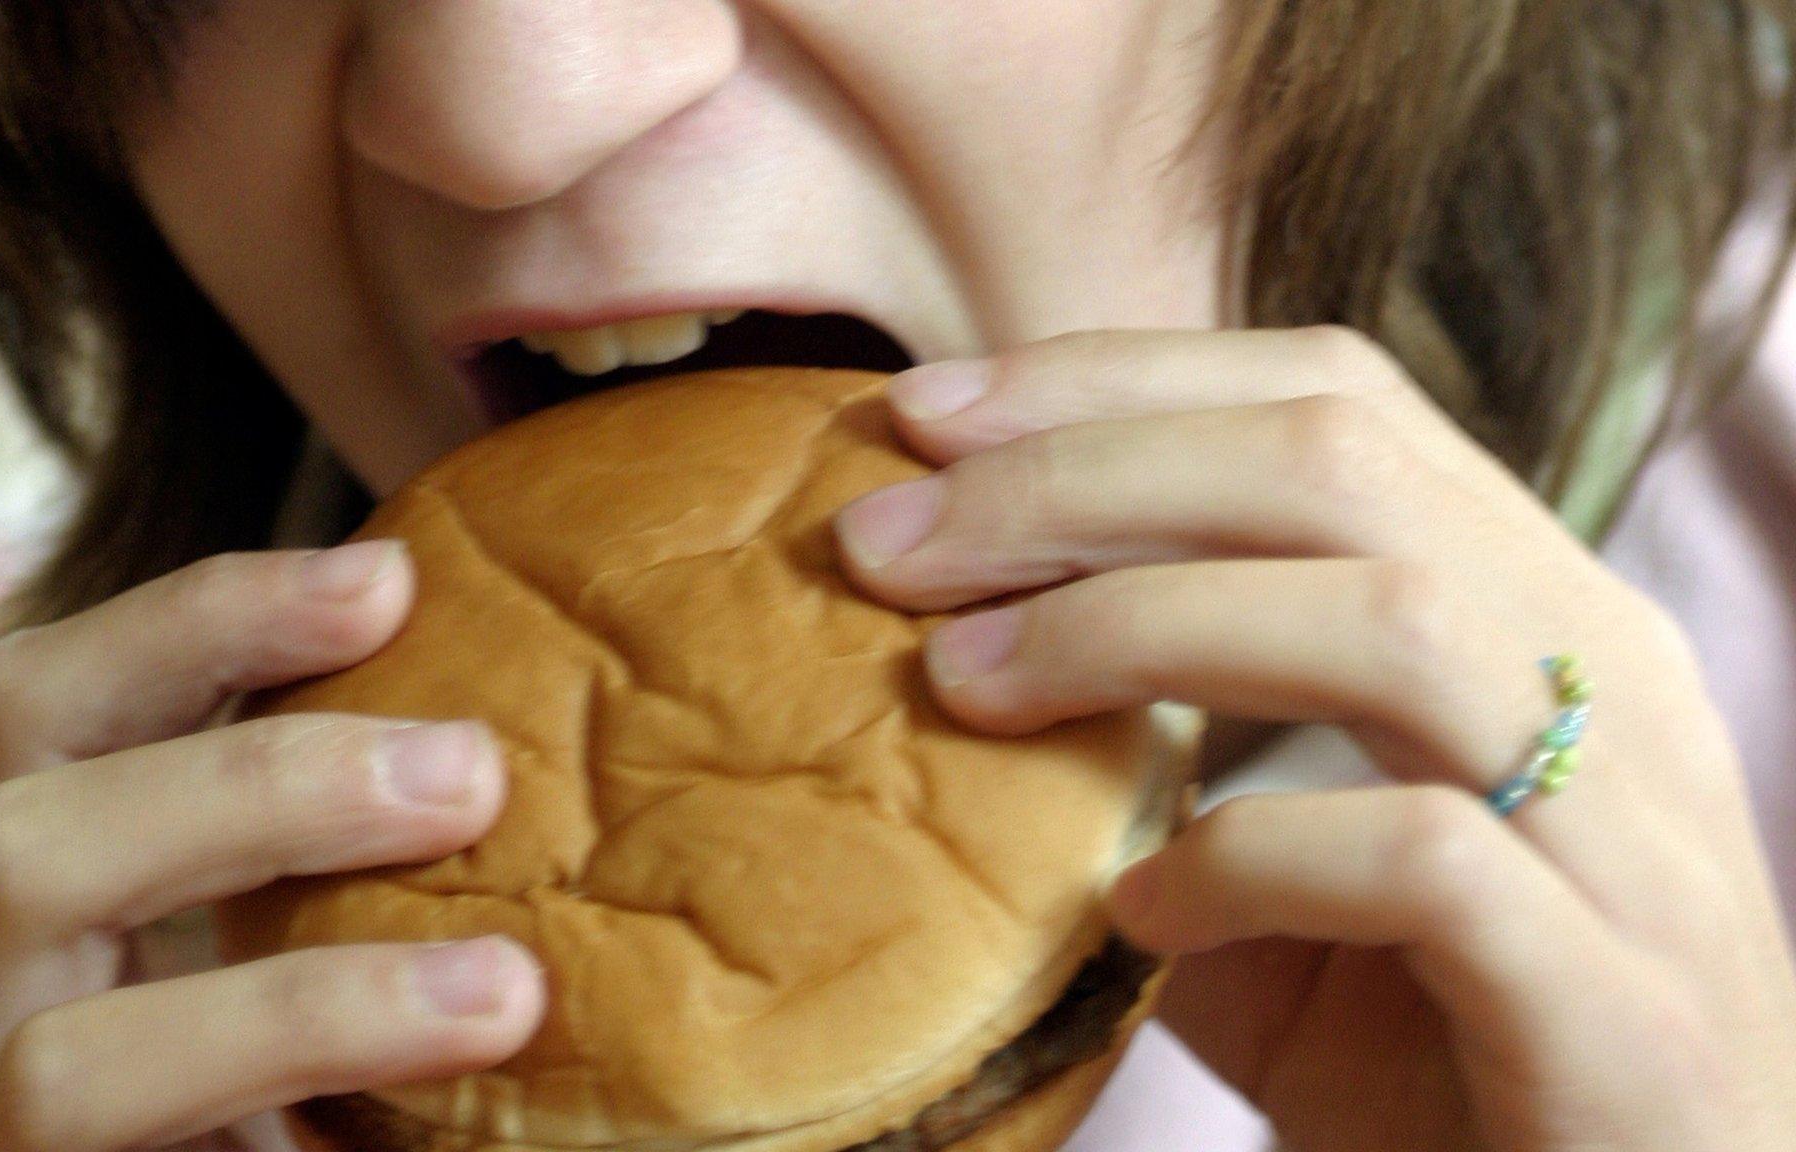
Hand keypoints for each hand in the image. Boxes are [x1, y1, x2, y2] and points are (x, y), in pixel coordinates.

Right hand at [0, 542, 544, 1151]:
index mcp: (35, 933)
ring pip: (62, 1070)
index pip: (52, 722)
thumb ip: (343, 897)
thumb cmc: (241, 1113)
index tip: (387, 578)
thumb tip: (529, 759)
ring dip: (299, 1010)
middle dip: (255, 790)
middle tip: (474, 772)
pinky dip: (301, 1105)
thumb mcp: (282, 1009)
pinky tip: (441, 1114)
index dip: (202, 626)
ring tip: (502, 995)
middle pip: (18, 846)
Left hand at [833, 328, 1795, 1149]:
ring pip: (1391, 620)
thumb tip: (948, 637)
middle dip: (1077, 477)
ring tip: (961, 688)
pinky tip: (1134, 913)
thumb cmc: (1427, 1050)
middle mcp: (1613, 687)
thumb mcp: (1278, 871)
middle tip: (888, 544)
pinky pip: (1426, 858)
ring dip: (1134, 625)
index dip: (1113, 382)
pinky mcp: (1627, 1010)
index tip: (924, 420)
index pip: (1332, 399)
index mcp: (1537, 611)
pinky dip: (1247, 858)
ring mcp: (1637, 843)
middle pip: (1339, 464)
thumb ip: (1165, 748)